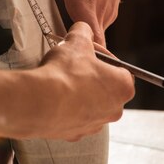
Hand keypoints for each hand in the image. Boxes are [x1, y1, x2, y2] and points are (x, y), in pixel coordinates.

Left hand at [0, 0, 131, 45]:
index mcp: (84, 1)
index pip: (93, 41)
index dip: (81, 52)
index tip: (62, 57)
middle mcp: (99, 10)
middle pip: (91, 44)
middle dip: (75, 52)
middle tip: (53, 57)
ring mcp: (108, 12)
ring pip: (97, 37)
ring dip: (83, 43)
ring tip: (61, 45)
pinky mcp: (111, 10)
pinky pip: (100, 29)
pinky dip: (89, 32)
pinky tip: (72, 28)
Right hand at [17, 22, 134, 140]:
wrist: (40, 102)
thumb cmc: (64, 73)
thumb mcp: (76, 41)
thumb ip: (84, 31)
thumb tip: (83, 29)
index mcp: (123, 86)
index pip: (122, 70)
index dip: (105, 60)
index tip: (90, 55)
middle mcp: (114, 109)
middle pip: (107, 89)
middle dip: (92, 78)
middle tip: (74, 66)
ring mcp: (95, 125)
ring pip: (91, 105)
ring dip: (80, 95)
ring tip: (60, 81)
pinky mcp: (76, 134)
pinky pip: (74, 117)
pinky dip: (66, 109)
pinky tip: (53, 97)